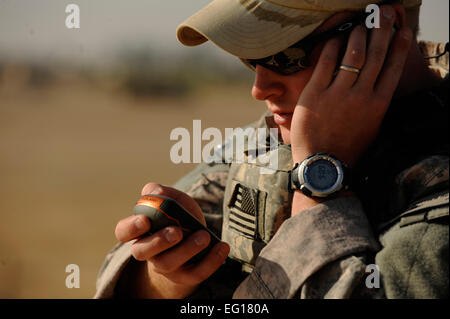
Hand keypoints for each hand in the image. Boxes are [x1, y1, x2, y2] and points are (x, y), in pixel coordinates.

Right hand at [114, 183, 229, 298]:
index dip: (131, 227)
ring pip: (169, 263)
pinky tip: (222, 247)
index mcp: (141, 230)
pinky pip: (196, 273)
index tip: (145, 220)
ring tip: (204, 236)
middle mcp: (148, 251)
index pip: (124, 232)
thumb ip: (162, 193)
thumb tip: (155, 191)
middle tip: (177, 231)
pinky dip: (211, 261)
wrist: (193, 241)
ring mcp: (166, 266)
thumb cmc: (179, 217)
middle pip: (142, 251)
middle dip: (158, 241)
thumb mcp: (173, 201)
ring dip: (187, 250)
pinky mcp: (186, 276)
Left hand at [290, 5, 412, 166]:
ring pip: (354, 54)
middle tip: (384, 15)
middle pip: (376, 55)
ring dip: (359, 35)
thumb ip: (375, 102)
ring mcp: (338, 93)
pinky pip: (326, 62)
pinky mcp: (315, 93)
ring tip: (361, 24)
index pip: (393, 67)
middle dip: (382, 31)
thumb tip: (377, 82)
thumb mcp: (371, 126)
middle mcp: (361, 95)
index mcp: (378, 104)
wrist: (323, 164)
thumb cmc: (347, 147)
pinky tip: (337, 37)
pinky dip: (333, 46)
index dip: (400, 45)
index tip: (403, 30)